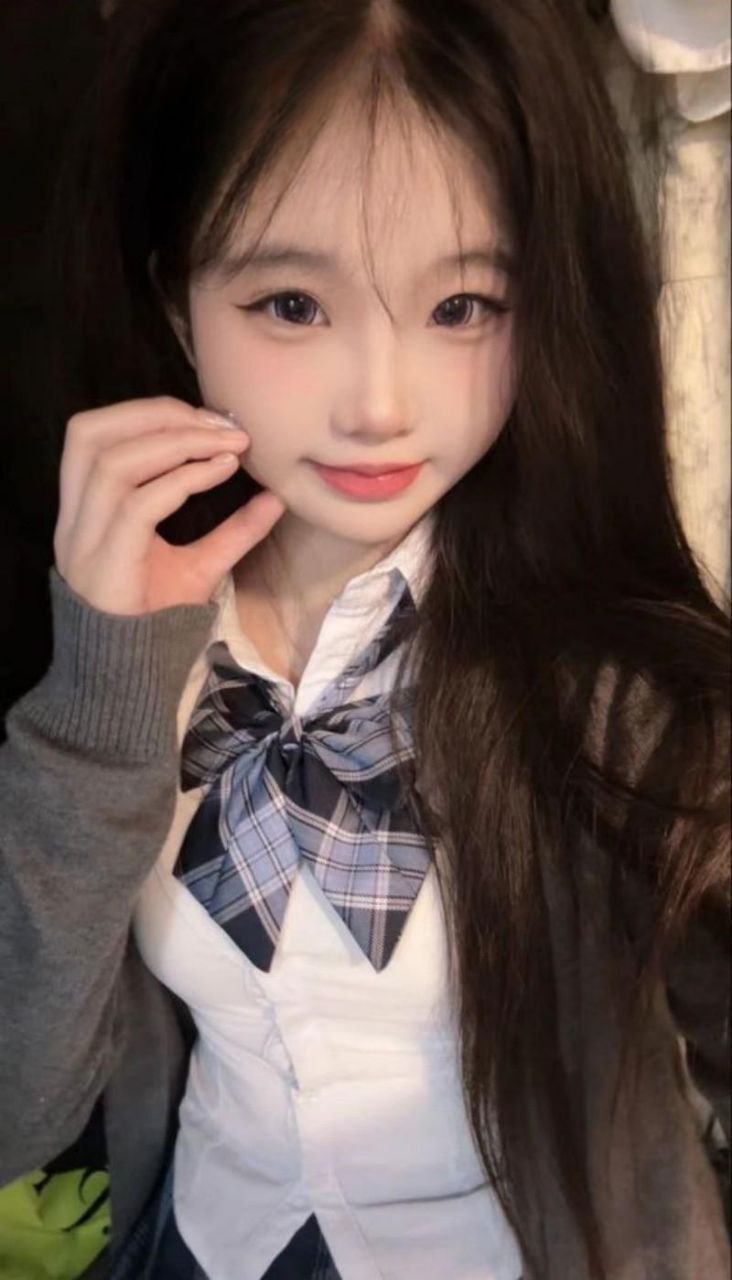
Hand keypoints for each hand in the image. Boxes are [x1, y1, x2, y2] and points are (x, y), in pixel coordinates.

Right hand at [53, 396, 284, 614]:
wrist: (132, 680)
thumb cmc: (157, 622)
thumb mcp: (200, 567)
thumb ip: (231, 532)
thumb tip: (275, 499)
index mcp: (84, 511)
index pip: (90, 434)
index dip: (147, 413)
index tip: (208, 420)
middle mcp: (74, 520)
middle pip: (91, 433)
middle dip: (160, 416)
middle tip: (221, 427)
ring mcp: (84, 541)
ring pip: (113, 461)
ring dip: (176, 442)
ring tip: (226, 447)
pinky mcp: (106, 563)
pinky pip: (138, 504)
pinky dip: (183, 479)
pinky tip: (220, 473)